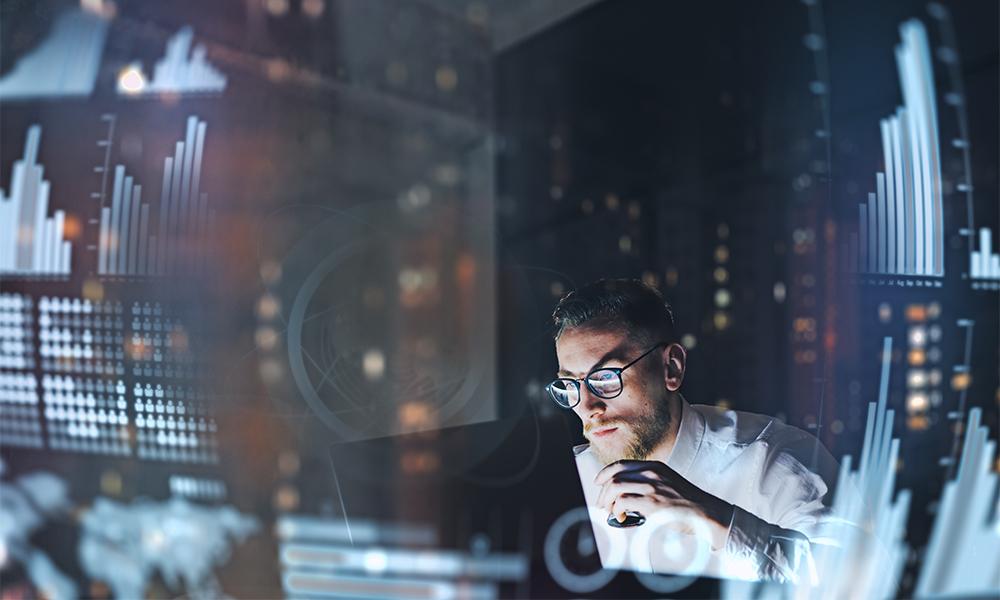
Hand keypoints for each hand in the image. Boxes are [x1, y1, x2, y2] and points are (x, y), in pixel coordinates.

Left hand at [594, 460, 734, 549]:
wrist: (708, 513)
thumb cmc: (689, 503)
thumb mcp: (668, 483)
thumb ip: (648, 484)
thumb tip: (626, 496)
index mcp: (654, 467)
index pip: (621, 465)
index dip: (605, 473)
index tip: (598, 482)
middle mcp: (651, 473)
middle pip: (614, 476)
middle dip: (603, 492)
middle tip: (603, 505)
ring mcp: (651, 486)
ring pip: (615, 488)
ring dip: (607, 502)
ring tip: (611, 513)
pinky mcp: (652, 503)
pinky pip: (623, 503)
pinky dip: (617, 511)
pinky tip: (622, 518)